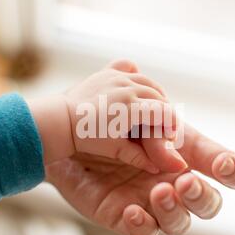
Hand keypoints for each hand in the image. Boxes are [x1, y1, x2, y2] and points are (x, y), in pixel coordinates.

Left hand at [30, 60, 183, 173]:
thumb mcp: (116, 150)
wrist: (62, 120)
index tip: (170, 133)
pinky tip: (135, 89)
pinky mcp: (107, 72)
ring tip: (153, 109)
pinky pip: (129, 67)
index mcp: (132, 107)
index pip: (165, 111)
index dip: (172, 123)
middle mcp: (127, 87)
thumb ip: (141, 157)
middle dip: (164, 111)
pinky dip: (136, 76)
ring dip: (154, 95)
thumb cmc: (88, 138)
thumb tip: (162, 168)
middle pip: (159, 96)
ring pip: (147, 82)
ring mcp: (116, 77)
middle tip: (162, 124)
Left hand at [45, 123, 234, 234]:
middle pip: (209, 203)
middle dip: (202, 195)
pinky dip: (143, 225)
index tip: (224, 166)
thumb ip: (153, 113)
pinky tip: (132, 210)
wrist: (72, 134)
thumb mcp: (132, 114)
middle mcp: (174, 182)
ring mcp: (152, 203)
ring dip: (175, 209)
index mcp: (185, 155)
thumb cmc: (110, 120)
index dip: (233, 170)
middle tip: (184, 181)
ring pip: (180, 222)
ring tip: (158, 191)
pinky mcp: (127, 216)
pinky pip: (145, 232)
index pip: (223, 168)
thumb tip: (169, 120)